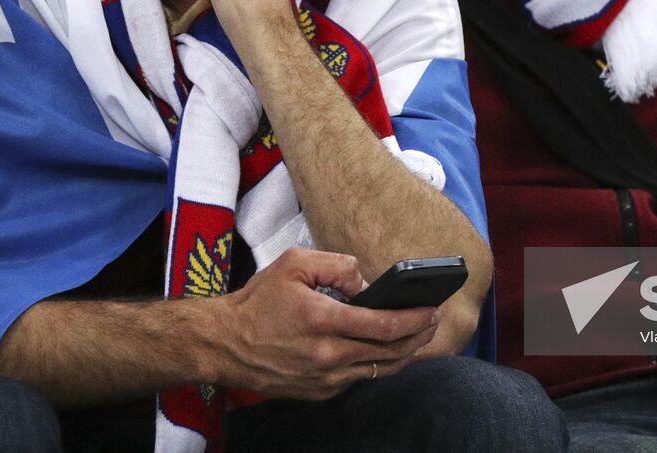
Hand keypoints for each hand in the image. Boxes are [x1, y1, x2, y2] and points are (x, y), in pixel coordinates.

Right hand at [202, 248, 438, 399]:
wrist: (224, 343)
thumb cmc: (258, 301)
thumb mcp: (293, 264)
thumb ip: (336, 265)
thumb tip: (365, 283)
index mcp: (322, 321)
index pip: (383, 325)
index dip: (414, 320)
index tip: (432, 311)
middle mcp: (327, 356)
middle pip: (390, 353)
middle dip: (418, 338)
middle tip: (433, 323)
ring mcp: (323, 379)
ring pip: (378, 370)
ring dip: (404, 354)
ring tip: (417, 337)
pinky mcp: (318, 392)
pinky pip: (358, 380)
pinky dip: (376, 365)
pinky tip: (385, 350)